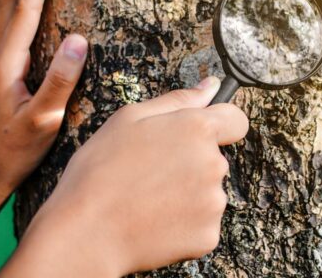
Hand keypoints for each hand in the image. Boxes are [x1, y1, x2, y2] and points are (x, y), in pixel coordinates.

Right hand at [0, 77, 248, 276]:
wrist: (85, 234)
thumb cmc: (99, 172)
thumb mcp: (129, 119)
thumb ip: (178, 100)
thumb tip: (211, 85)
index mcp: (198, 129)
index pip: (236, 120)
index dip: (220, 125)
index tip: (199, 136)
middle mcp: (214, 164)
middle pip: (215, 159)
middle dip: (191, 163)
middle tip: (150, 174)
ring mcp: (214, 202)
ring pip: (208, 192)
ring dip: (187, 194)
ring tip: (147, 199)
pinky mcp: (208, 235)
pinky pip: (202, 223)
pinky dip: (184, 224)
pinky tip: (154, 221)